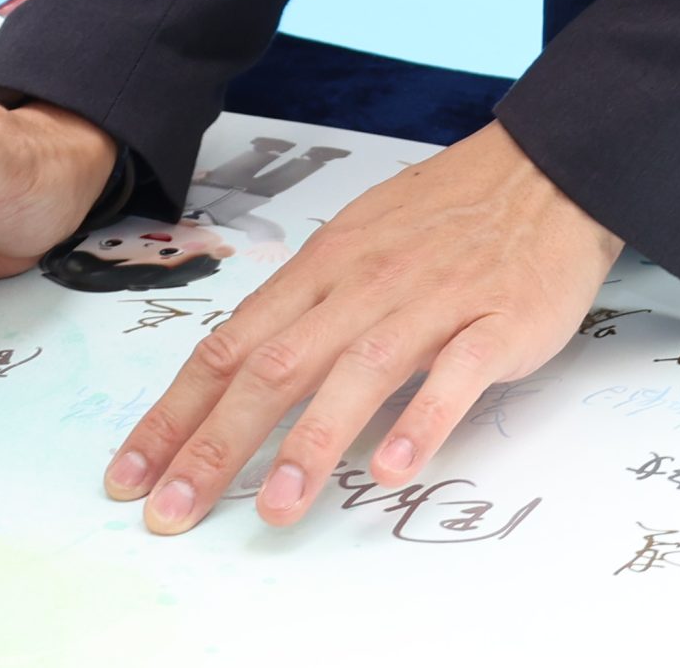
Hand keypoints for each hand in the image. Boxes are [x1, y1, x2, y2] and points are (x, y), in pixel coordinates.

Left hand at [107, 121, 617, 535]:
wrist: (547, 169)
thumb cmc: (446, 214)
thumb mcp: (357, 242)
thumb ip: (305, 310)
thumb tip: (242, 379)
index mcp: (321, 267)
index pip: (229, 346)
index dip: (175, 413)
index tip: (131, 472)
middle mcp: (364, 284)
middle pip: (276, 366)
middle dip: (216, 443)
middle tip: (173, 510)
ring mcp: (432, 301)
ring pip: (359, 371)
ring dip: (312, 442)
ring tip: (275, 508)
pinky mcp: (496, 320)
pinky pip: (455, 373)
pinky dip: (422, 418)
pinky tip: (394, 465)